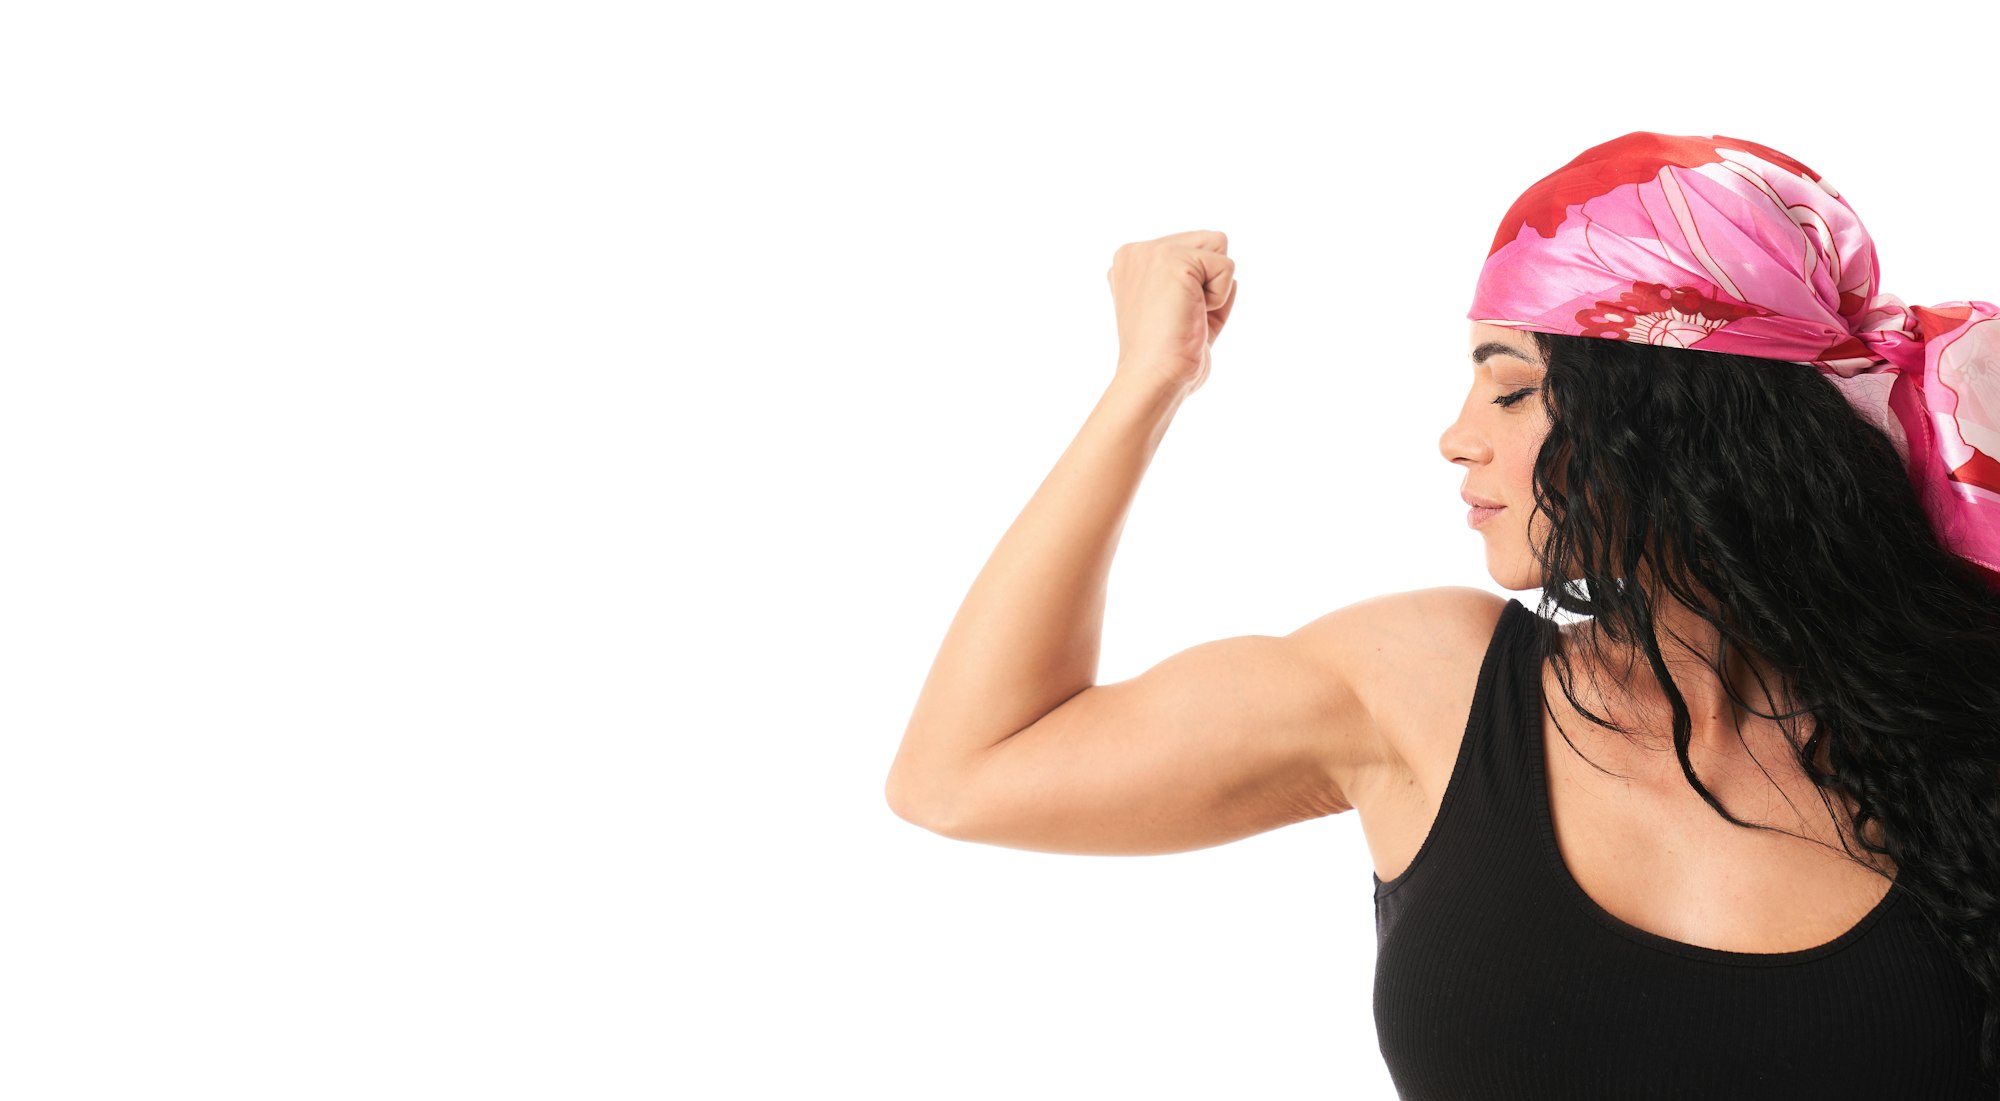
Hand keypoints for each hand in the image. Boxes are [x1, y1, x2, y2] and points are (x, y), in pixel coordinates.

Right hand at [1106, 230, 1236, 394]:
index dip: (1199, 287)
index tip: (1172, 317)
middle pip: (1209, 240)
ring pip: (1219, 246)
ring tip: (1186, 312)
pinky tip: (1191, 314)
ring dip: (1215, 286)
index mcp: (1132, 264)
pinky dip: (1219, 298)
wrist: (1153, 379)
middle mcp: (1136, 252)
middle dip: (1209, 280)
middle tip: (1182, 315)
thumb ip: (1201, 289)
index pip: (1192, 250)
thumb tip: (1230, 275)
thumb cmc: (1167, 359)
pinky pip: (1226, 267)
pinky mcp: (1172, 259)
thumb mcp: (1184, 316)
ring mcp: (1151, 252)